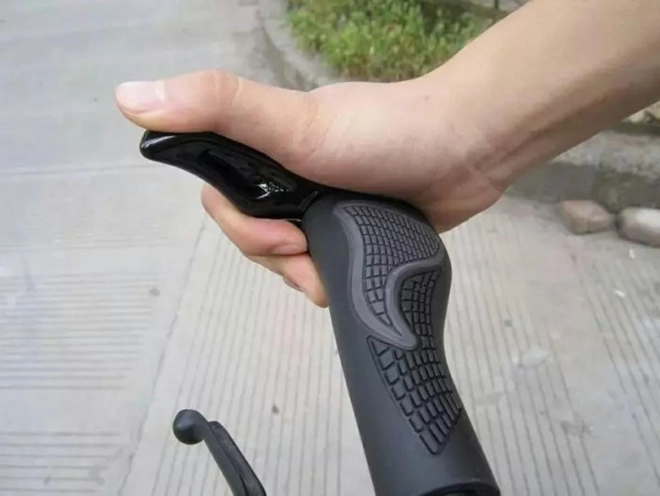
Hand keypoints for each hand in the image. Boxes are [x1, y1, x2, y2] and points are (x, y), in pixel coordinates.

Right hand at [114, 71, 505, 305]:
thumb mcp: (295, 123)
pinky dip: (327, 279)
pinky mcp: (353, 229)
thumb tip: (128, 97)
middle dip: (276, 256)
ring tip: (334, 273)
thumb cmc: (380, 135)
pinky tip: (345, 281)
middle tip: (311, 256)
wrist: (467, 152)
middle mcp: (289, 178)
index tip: (280, 235)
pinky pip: (322, 266)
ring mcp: (323, 206)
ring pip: (287, 257)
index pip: (221, 198)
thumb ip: (219, 107)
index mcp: (266, 151)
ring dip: (302, 275)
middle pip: (253, 234)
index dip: (240, 227)